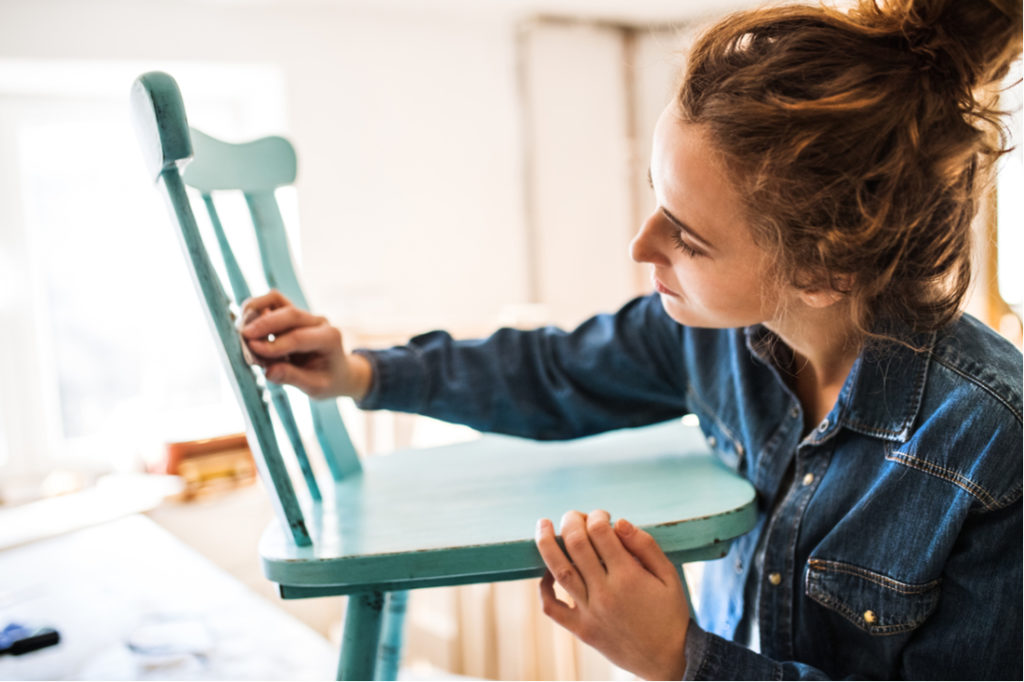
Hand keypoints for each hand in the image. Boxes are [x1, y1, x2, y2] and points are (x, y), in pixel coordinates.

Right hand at [239, 290, 371, 399]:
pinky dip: (255, 309)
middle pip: (289, 313)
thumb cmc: (327, 380)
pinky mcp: (291, 313)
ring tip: (242, 330)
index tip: (253, 351)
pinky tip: (245, 325)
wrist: (337, 371)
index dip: (274, 344)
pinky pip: (270, 302)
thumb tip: (268, 372)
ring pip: (276, 300)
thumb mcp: (316, 387)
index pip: (299, 337)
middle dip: (263, 324)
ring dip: (256, 311)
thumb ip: (293, 378)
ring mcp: (304, 315)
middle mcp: (318, 321)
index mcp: (330, 338)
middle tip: (243, 338)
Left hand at [535, 509, 689, 679]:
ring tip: (542, 524)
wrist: (669, 659)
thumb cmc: (671, 614)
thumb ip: (645, 545)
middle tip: (573, 515)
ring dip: (546, 544)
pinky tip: (547, 573)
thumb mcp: (669, 575)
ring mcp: (590, 613)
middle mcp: (605, 592)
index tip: (602, 515)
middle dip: (571, 522)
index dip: (597, 516)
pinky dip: (544, 588)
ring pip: (559, 571)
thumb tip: (619, 522)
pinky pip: (553, 608)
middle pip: (576, 545)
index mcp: (629, 576)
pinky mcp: (581, 630)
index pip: (600, 533)